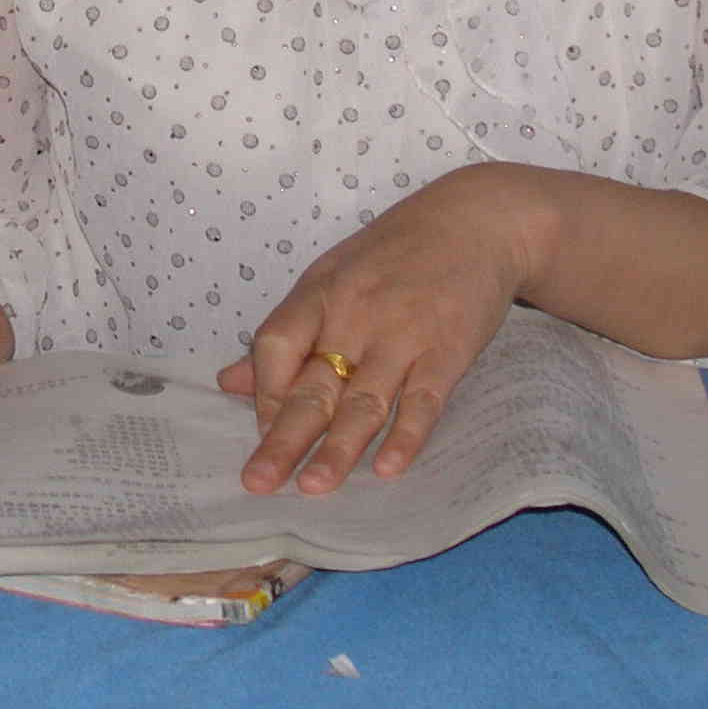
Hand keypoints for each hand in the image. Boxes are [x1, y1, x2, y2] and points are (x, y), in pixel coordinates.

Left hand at [217, 171, 544, 494]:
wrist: (477, 220)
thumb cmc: (397, 252)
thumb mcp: (331, 276)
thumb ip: (287, 331)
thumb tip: (230, 382)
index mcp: (320, 293)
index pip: (274, 344)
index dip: (263, 391)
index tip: (260, 430)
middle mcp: (355, 315)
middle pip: (313, 384)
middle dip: (283, 438)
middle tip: (258, 483)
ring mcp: (403, 334)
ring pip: (364, 401)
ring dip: (338, 449)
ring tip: (314, 488)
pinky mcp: (448, 350)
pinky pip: (423, 401)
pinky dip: (406, 436)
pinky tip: (387, 469)